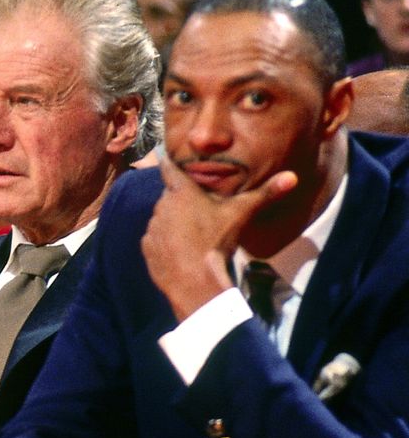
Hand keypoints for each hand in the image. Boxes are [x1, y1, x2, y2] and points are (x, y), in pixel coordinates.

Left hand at [143, 155, 298, 319]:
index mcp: (181, 191)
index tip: (166, 158)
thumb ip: (265, 194)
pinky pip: (156, 238)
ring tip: (194, 234)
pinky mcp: (147, 247)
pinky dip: (166, 241)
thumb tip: (292, 177)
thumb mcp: (242, 213)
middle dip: (182, 200)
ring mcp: (152, 227)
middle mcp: (161, 205)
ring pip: (163, 217)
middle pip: (170, 196)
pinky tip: (182, 249)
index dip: (169, 163)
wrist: (194, 279)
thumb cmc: (217, 240)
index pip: (168, 168)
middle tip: (200, 211)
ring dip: (174, 221)